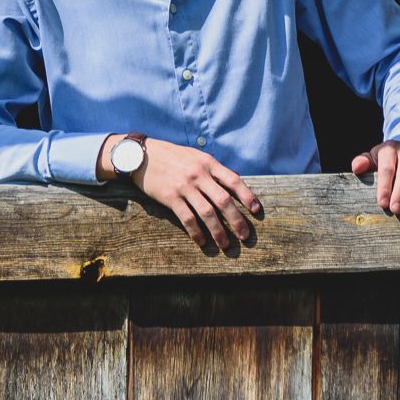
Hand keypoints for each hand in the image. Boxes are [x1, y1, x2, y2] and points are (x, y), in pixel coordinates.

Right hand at [124, 138, 262, 248]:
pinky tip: (202, 241)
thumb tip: (236, 180)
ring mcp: (184, 187)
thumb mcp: (196, 156)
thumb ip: (214, 169)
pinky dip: (196, 232)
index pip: (234, 181)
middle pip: (224, 201)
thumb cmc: (172, 156)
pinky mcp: (170, 198)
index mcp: (208, 163)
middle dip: (237, 221)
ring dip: (219, 232)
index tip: (256, 211)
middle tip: (245, 236)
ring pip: (207, 214)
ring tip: (225, 244)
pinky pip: (187, 219)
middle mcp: (198, 175)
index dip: (247, 197)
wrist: (142, 155)